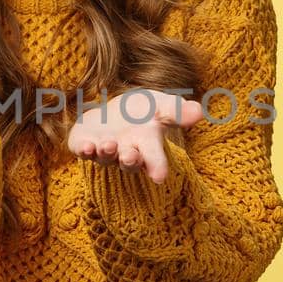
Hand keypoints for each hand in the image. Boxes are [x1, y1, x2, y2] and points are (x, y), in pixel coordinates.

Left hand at [69, 90, 204, 183]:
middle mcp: (126, 153)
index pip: (155, 160)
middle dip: (129, 160)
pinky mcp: (83, 145)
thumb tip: (199, 111)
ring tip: (109, 144)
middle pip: (129, 162)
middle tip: (130, 156)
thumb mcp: (160, 105)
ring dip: (107, 152)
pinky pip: (82, 151)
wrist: (113, 110)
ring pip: (106, 158)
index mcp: (147, 146)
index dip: (157, 167)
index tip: (160, 176)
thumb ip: (177, 111)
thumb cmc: (143, 112)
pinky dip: (83, 149)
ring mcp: (104, 151)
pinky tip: (86, 145)